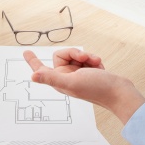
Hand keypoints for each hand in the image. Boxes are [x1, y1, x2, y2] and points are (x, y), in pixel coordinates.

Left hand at [23, 48, 144, 123]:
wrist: (119, 91)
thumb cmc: (97, 89)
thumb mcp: (72, 82)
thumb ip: (52, 78)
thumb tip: (33, 77)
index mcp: (59, 81)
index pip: (42, 69)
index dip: (33, 61)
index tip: (26, 52)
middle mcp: (67, 77)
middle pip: (62, 55)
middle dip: (75, 54)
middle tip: (85, 58)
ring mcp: (78, 74)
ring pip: (76, 55)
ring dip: (87, 57)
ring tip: (95, 63)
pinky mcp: (89, 71)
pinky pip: (87, 58)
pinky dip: (94, 59)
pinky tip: (100, 66)